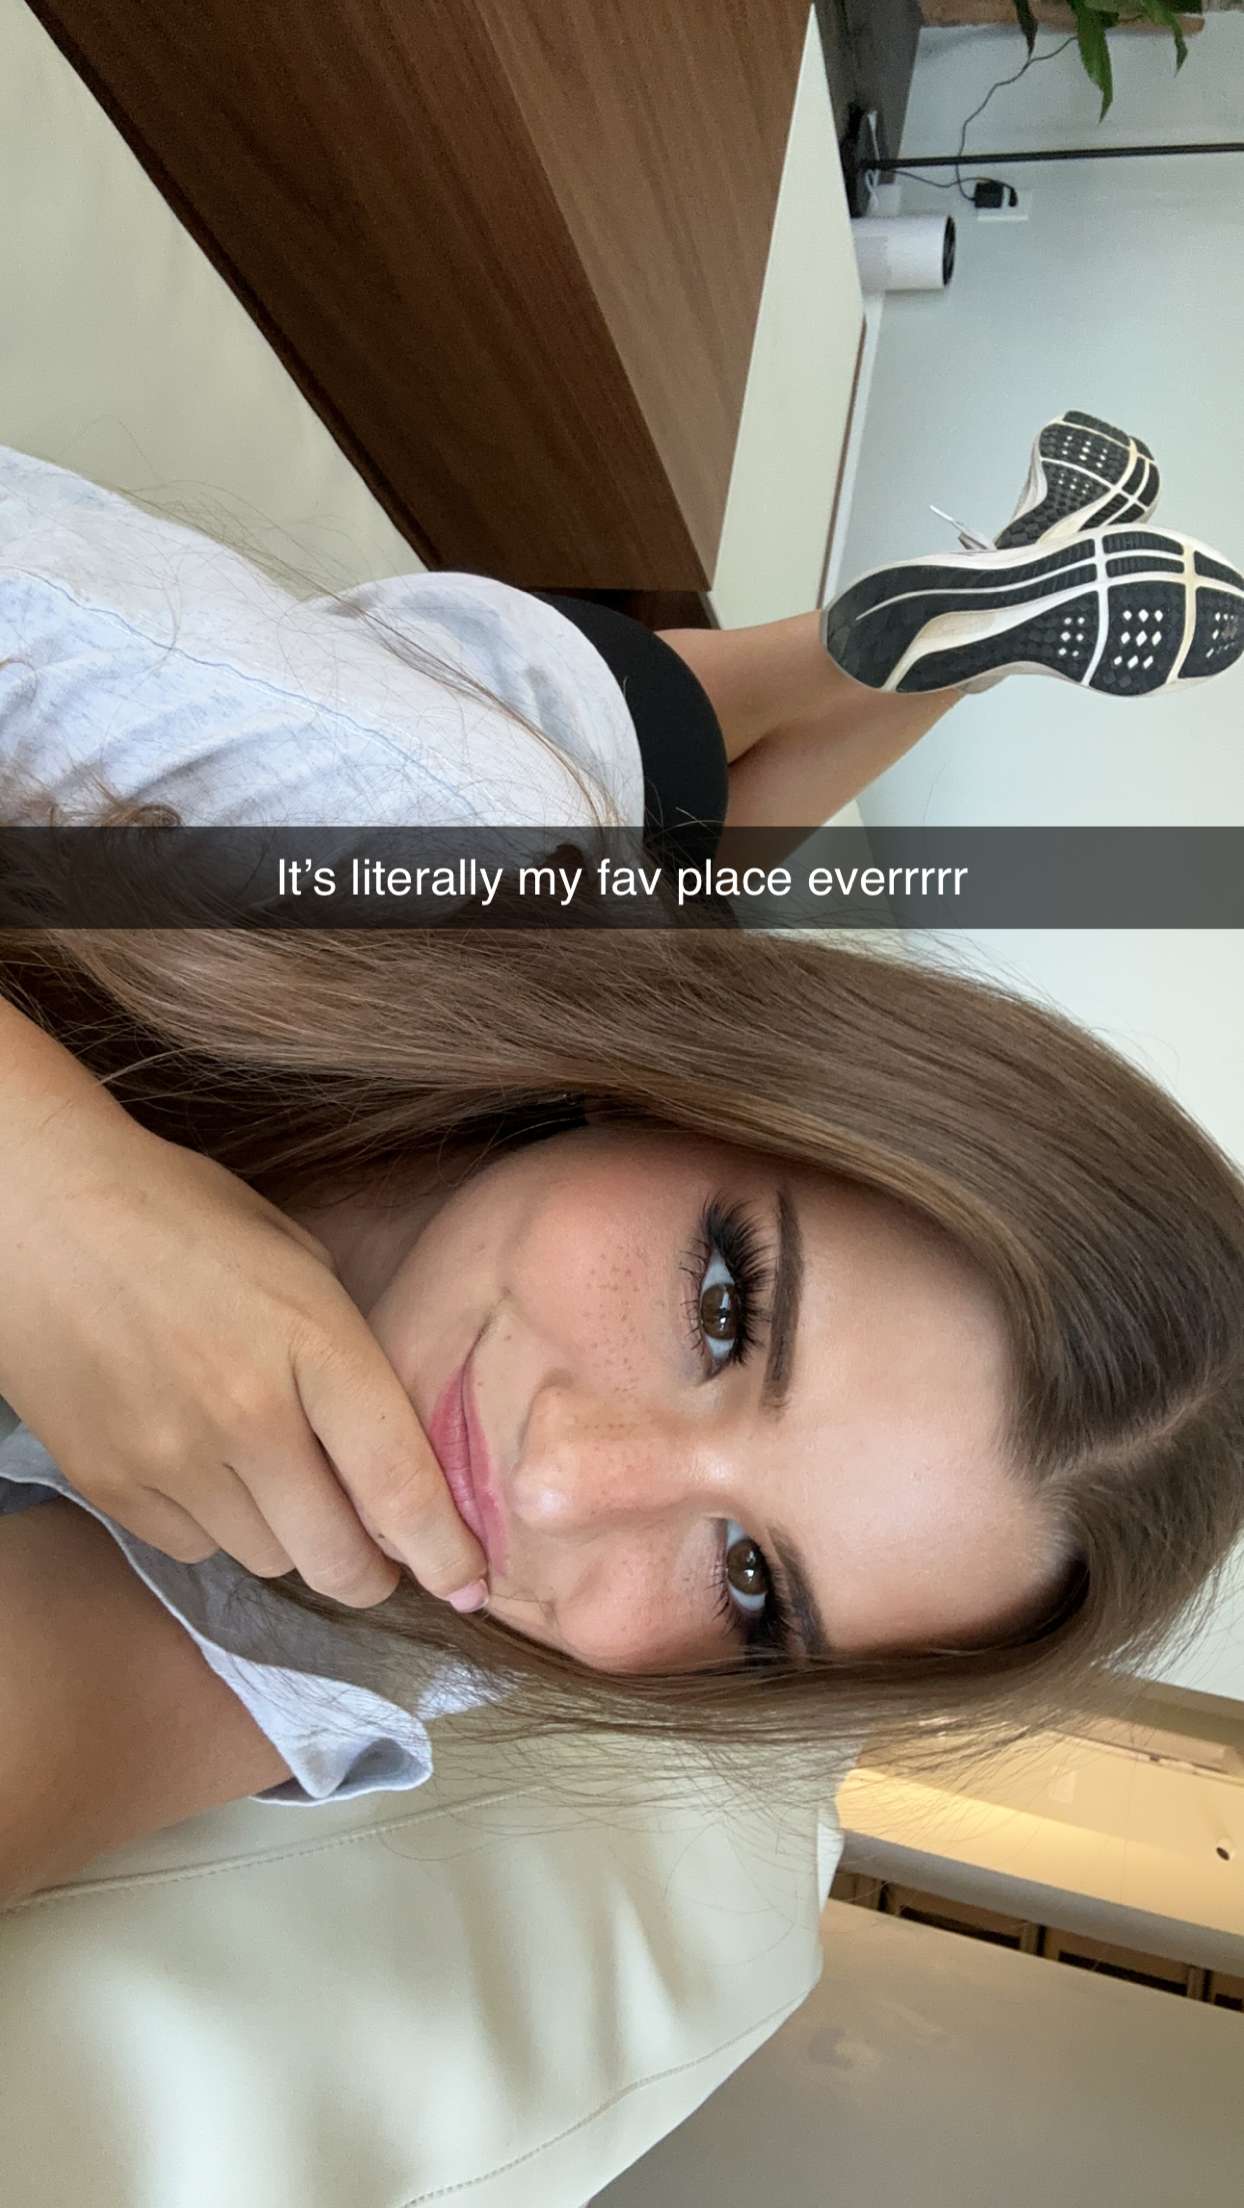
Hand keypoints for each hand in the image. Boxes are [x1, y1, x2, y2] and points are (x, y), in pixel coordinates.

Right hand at [1, 1097, 488, 1610]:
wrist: (37, 1207)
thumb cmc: (179, 1212)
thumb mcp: (297, 1257)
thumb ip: (346, 1353)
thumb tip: (391, 1449)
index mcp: (313, 1342)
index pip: (398, 1483)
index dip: (445, 1551)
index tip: (469, 1585)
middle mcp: (246, 1415)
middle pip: (336, 1558)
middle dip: (372, 1572)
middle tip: (381, 1558)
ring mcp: (170, 1457)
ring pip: (268, 1560)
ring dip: (290, 1539)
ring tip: (276, 1478)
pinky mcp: (108, 1483)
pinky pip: (194, 1548)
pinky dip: (216, 1526)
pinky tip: (206, 1465)